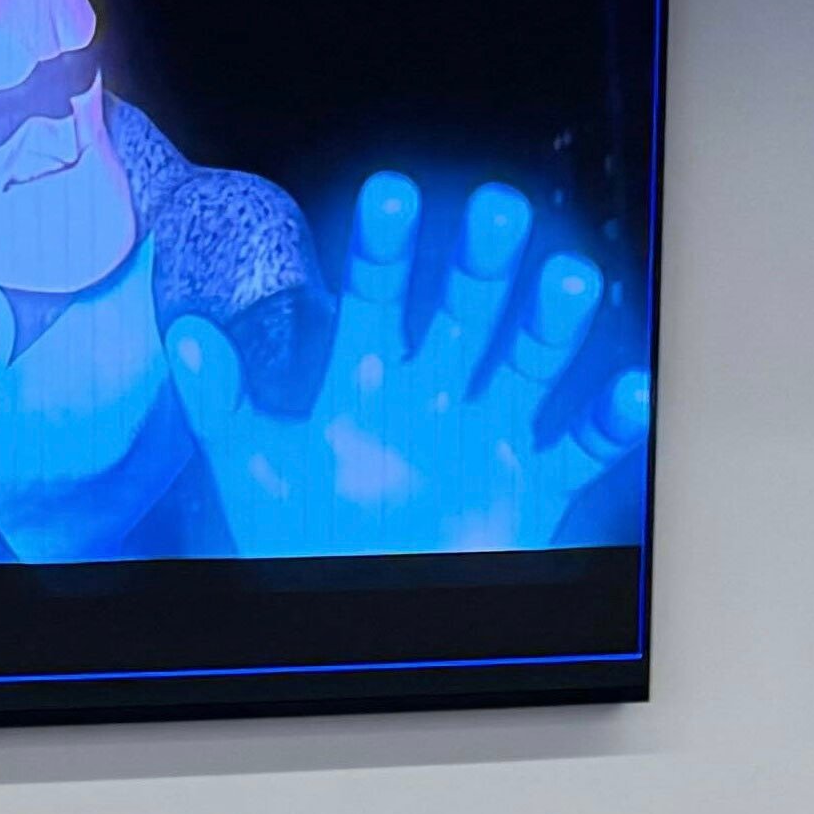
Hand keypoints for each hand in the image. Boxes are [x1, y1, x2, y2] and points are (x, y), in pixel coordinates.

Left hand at [169, 173, 649, 553]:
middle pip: (465, 311)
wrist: (347, 618)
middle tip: (498, 208)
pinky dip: (606, 425)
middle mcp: (431, 394)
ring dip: (551, 324)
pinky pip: (576, 450)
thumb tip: (186, 333)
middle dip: (482, 263)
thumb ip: (221, 402)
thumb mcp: (250, 468)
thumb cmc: (297, 541)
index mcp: (364, 379)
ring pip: (527, 363)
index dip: (386, 248)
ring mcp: (484, 436)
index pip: (377, 296)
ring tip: (571, 279)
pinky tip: (628, 391)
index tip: (394, 195)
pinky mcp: (526, 488)